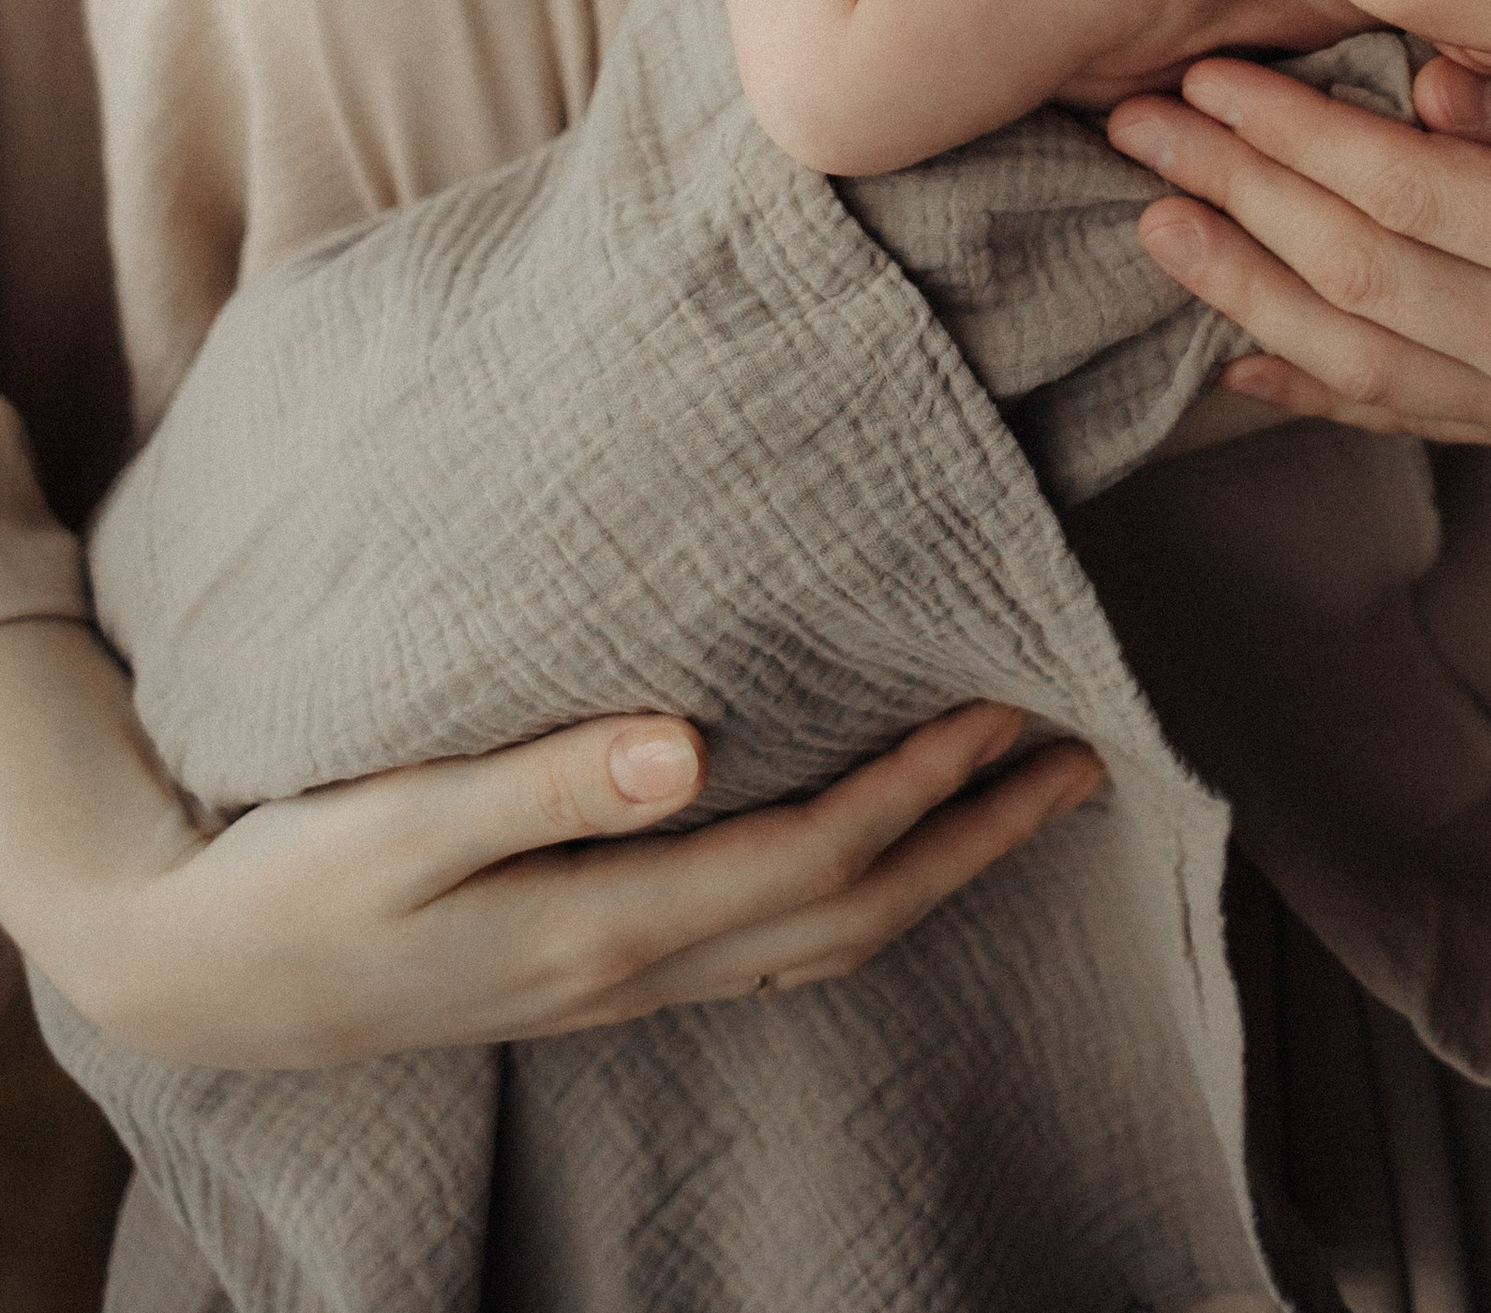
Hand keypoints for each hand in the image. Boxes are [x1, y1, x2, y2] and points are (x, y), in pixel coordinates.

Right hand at [2, 625, 1100, 1071]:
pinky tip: (874, 848)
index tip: (1015, 708)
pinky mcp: (598, 968)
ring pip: (822, 939)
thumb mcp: (408, 823)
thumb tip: (691, 745)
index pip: (814, 858)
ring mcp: (621, 984)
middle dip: (977, 837)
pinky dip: (852, 895)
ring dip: (935, 869)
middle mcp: (636, 967)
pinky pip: (768, 940)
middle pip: (852, 914)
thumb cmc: (300, 880)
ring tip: (1023, 798)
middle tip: (1087, 758)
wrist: (202, 970)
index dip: (923, 789)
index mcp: (606, 925)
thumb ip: (549, 779)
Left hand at [1107, 53, 1490, 524]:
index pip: (1406, 187)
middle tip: (1133, 127)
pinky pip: (1401, 415)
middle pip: (1354, 265)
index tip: (1208, 75)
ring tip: (1149, 227)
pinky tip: (1233, 358)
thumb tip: (1434, 83)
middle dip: (1233, 191)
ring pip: (1352, 350)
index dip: (1292, 131)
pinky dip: (1308, 388)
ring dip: (1239, 285)